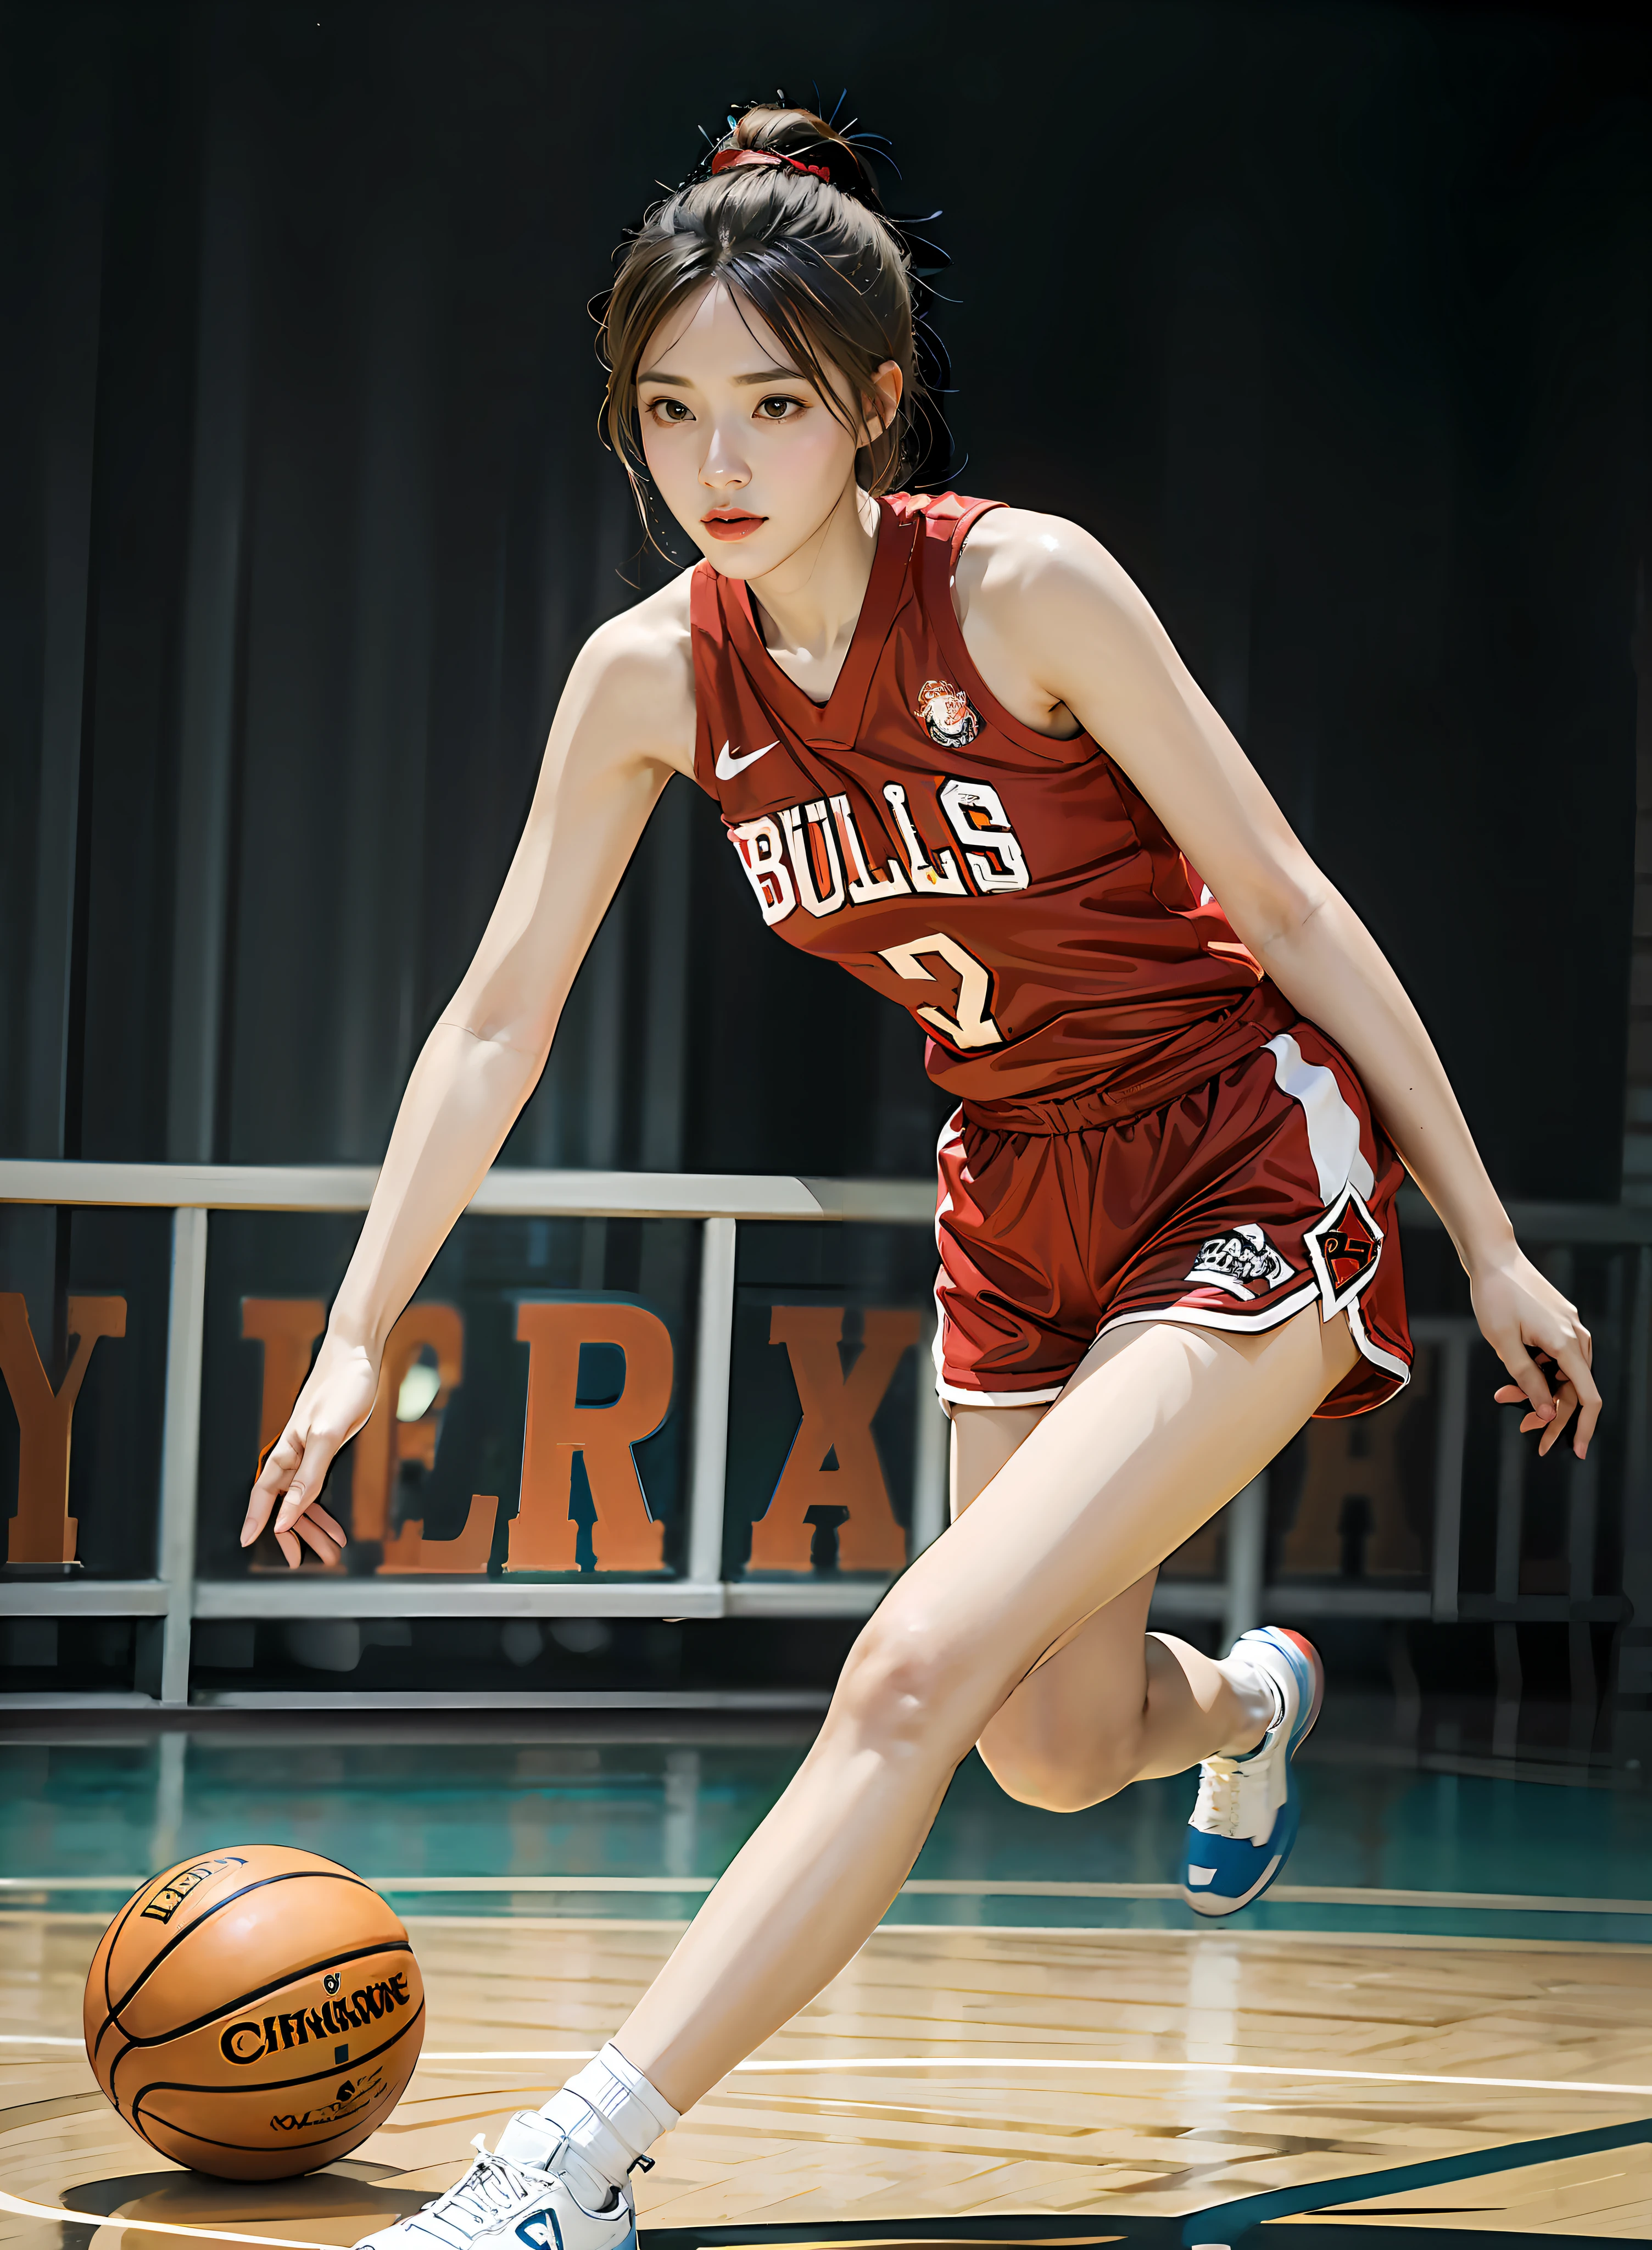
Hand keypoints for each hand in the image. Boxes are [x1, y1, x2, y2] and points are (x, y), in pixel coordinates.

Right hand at [240, 1335, 380, 1566]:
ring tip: (329, 1547)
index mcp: (287, 1451)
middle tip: (305, 1560)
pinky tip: (332, 1519)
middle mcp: (295, 1453)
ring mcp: (310, 1451)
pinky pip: (318, 1483)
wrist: (358, 1357)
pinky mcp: (327, 1447)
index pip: (263, 1493)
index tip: (247, 1542)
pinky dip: (323, 1504)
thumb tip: (287, 1513)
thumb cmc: (341, 1386)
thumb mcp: (327, 1435)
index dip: (255, 1519)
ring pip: (303, 1496)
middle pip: (285, 1501)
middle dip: (294, 1533)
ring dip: (313, 1523)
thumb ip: (308, 1476)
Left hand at [1471, 1244, 1598, 1458]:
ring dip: (1539, 1391)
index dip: (1584, 1427)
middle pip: (1573, 1389)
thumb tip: (1546, 1413)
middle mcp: (1576, 1337)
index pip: (1588, 1397)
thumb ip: (1527, 1379)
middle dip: (1549, 1412)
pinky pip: (1556, 1357)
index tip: (1577, 1450)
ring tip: (1505, 1395)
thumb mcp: (1504, 1344)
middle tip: (1525, 1429)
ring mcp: (1569, 1328)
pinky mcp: (1559, 1323)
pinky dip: (1538, 1371)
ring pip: (1563, 1374)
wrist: (1494, 1258)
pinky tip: (1513, 1375)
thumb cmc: (1495, 1296)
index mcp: (1567, 1344)